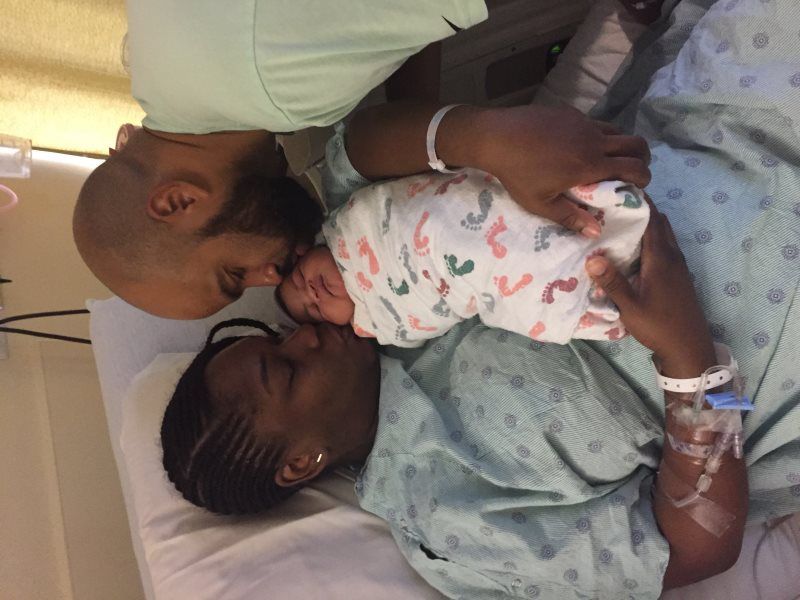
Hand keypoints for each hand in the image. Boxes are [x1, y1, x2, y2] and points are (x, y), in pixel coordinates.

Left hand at [475, 105, 650, 236]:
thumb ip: (570, 217)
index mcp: (590, 164)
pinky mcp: (571, 113)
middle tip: (633, 171)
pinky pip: (596, 123)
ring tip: (610, 159)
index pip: (634, 167)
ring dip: (622, 144)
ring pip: (618, 130)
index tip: (639, 187)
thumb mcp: (540, 203)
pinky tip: (583, 146)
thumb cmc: (517, 174)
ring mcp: (583, 123)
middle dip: (642, 158)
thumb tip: (596, 232)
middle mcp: (593, 140)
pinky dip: (600, 135)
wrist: (496, 137)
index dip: (644, 177)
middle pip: (636, 143)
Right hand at [584, 197, 715, 376]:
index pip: (652, 220)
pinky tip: (635, 248)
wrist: (688, 347)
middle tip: (617, 202)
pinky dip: (652, 239)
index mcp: (661, 259)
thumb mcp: (630, 306)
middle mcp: (672, 257)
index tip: (622, 186)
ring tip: (623, 220)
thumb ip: (612, 281)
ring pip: (664, 236)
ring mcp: (678, 267)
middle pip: (660, 223)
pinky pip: (665, 248)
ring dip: (648, 224)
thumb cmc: (658, 326)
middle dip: (643, 209)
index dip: (640, 202)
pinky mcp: (678, 277)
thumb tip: (591, 257)